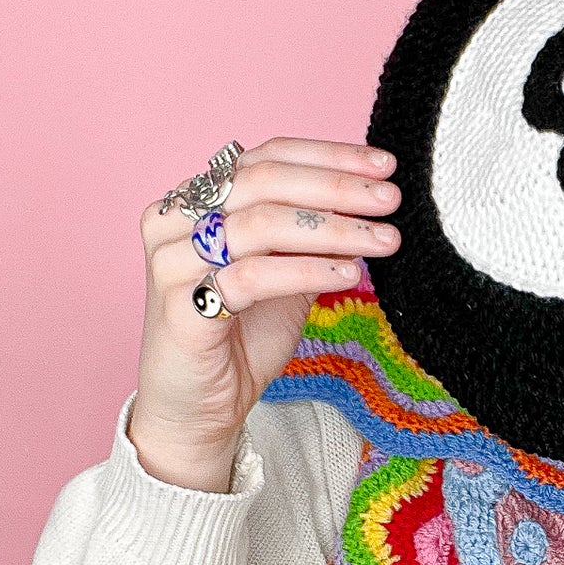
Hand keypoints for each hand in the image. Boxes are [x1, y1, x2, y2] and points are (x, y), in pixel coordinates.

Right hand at [130, 138, 400, 489]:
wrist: (198, 408)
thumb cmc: (240, 337)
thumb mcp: (287, 274)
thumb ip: (313, 236)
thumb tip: (370, 201)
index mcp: (195, 200)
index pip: (267, 157)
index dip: (329, 156)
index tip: (384, 164)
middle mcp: (174, 220)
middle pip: (264, 182)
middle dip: (337, 188)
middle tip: (391, 199)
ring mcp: (172, 260)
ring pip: (261, 224)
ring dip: (333, 229)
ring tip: (384, 239)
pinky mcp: (180, 305)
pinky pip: (252, 275)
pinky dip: (307, 271)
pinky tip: (349, 274)